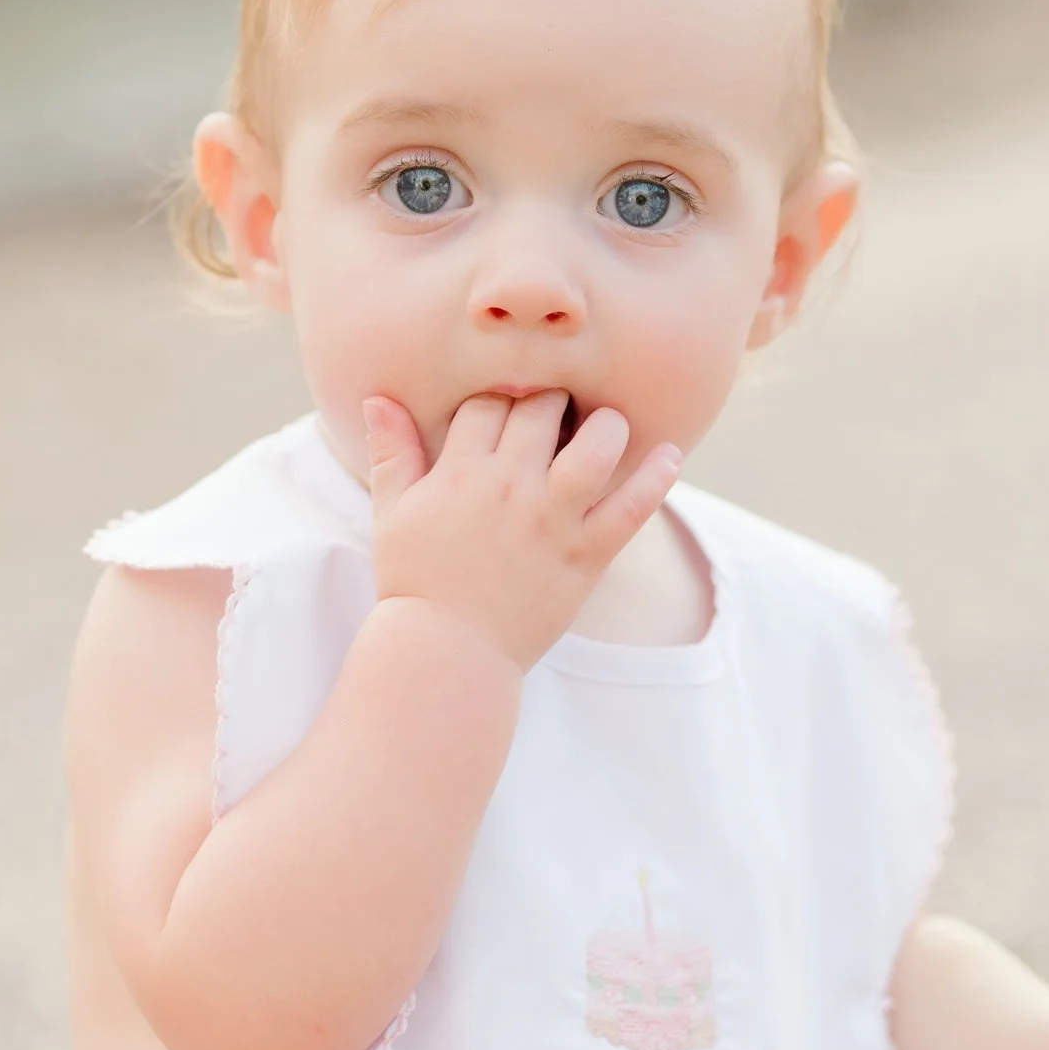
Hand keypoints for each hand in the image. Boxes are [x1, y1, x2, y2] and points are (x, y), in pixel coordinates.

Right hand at [361, 391, 681, 669]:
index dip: (500, 397)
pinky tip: (671, 453)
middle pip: (542, 409)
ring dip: (607, 425)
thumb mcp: (392, 512)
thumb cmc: (414, 582)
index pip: (489, 403)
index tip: (508, 409)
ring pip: (595, 446)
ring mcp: (551, 519)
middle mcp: (510, 486)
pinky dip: (656, 479)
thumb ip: (391, 451)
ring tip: (605, 425)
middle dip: (552, 400)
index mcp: (460, 472)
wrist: (445, 651)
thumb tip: (377, 398)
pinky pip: (632, 508)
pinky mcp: (585, 555)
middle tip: (558, 410)